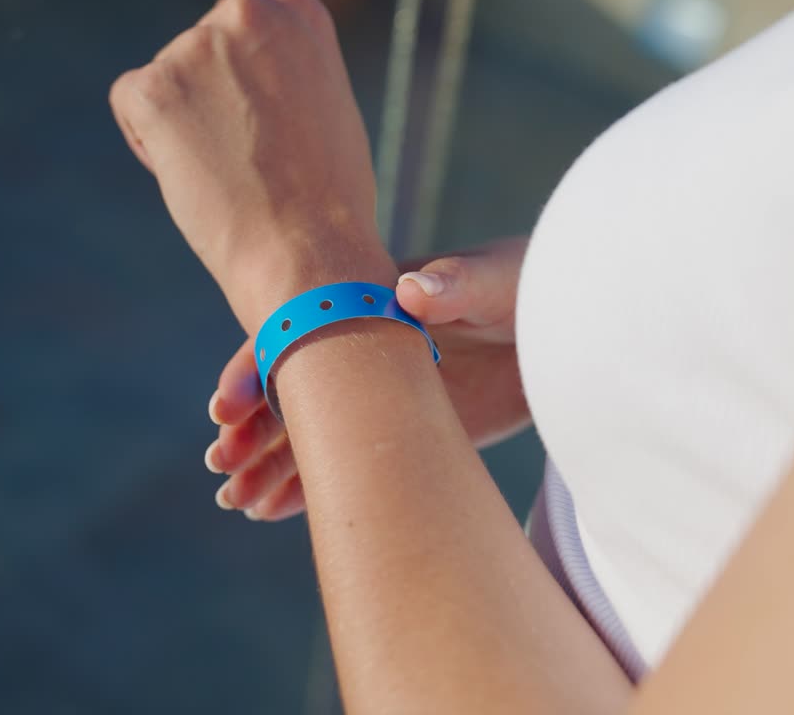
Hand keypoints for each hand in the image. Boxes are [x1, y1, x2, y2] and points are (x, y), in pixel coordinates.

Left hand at [109, 0, 396, 331]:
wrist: (307, 251)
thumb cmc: (328, 197)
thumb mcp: (326, 101)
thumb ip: (285, 68)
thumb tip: (247, 74)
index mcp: (297, 9)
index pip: (244, 21)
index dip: (246, 73)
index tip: (260, 113)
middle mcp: (247, 12)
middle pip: (201, 48)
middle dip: (213, 94)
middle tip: (250, 154)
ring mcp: (196, 47)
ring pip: (168, 80)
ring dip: (186, 124)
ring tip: (234, 173)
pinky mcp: (153, 87)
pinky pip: (131, 104)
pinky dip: (153, 145)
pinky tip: (198, 176)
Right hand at [204, 238, 530, 520]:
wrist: (572, 332)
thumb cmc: (531, 289)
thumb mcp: (497, 282)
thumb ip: (455, 284)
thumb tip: (410, 289)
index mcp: (368, 303)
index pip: (296, 334)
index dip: (258, 368)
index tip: (228, 407)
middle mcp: (361, 350)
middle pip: (291, 391)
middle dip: (251, 428)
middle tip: (221, 467)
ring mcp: (378, 396)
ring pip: (311, 433)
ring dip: (268, 465)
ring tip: (235, 501)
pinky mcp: (404, 433)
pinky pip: (346, 462)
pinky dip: (308, 486)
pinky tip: (269, 510)